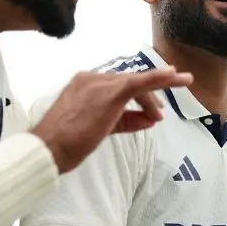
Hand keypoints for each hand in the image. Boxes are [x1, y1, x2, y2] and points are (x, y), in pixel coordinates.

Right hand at [32, 67, 192, 172]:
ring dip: (152, 100)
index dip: (137, 97)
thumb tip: (150, 120)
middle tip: (158, 116)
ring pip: (137, 84)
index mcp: (84, 83)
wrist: (50, 148)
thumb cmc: (67, 143)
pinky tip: (176, 77)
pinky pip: (142, 82)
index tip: (150, 106)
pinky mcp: (112, 93)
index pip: (117, 85)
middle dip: (147, 98)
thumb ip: (125, 120)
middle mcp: (92, 78)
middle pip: (129, 83)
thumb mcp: (100, 128)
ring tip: (160, 116)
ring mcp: (101, 83)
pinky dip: (160, 78)